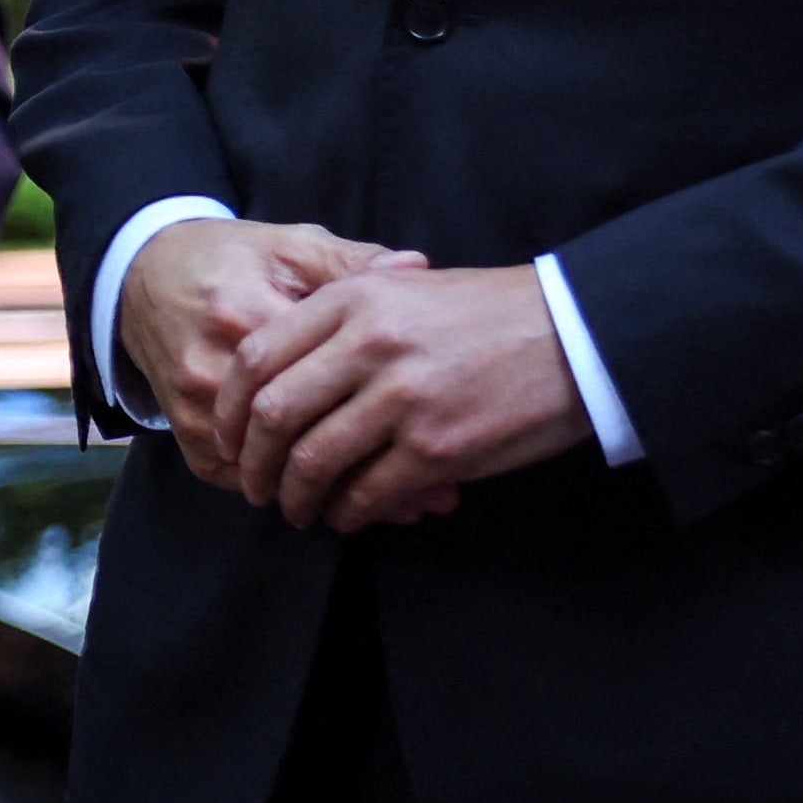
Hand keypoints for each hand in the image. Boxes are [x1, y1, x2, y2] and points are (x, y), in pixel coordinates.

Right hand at [119, 220, 420, 486]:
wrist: (144, 272)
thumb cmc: (230, 258)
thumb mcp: (292, 246)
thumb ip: (354, 262)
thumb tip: (417, 268)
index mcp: (246, 314)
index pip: (321, 376)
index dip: (382, 412)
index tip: (437, 435)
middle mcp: (213, 367)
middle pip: (298, 435)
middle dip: (367, 472)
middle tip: (431, 500)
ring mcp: (192, 404)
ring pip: (270, 468)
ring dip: (333, 493)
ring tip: (398, 510)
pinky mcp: (181, 428)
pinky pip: (238, 477)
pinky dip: (291, 491)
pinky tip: (339, 500)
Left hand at [225, 263, 593, 533]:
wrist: (576, 332)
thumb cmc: (489, 311)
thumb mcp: (405, 286)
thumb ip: (342, 316)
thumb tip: (283, 368)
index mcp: (353, 300)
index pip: (258, 358)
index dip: (229, 407)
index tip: (227, 435)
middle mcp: (369, 346)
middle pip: (274, 415)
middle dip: (254, 462)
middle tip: (255, 485)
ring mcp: (402, 399)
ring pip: (314, 461)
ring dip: (296, 496)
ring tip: (298, 510)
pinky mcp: (437, 448)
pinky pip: (367, 492)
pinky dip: (347, 512)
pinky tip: (346, 516)